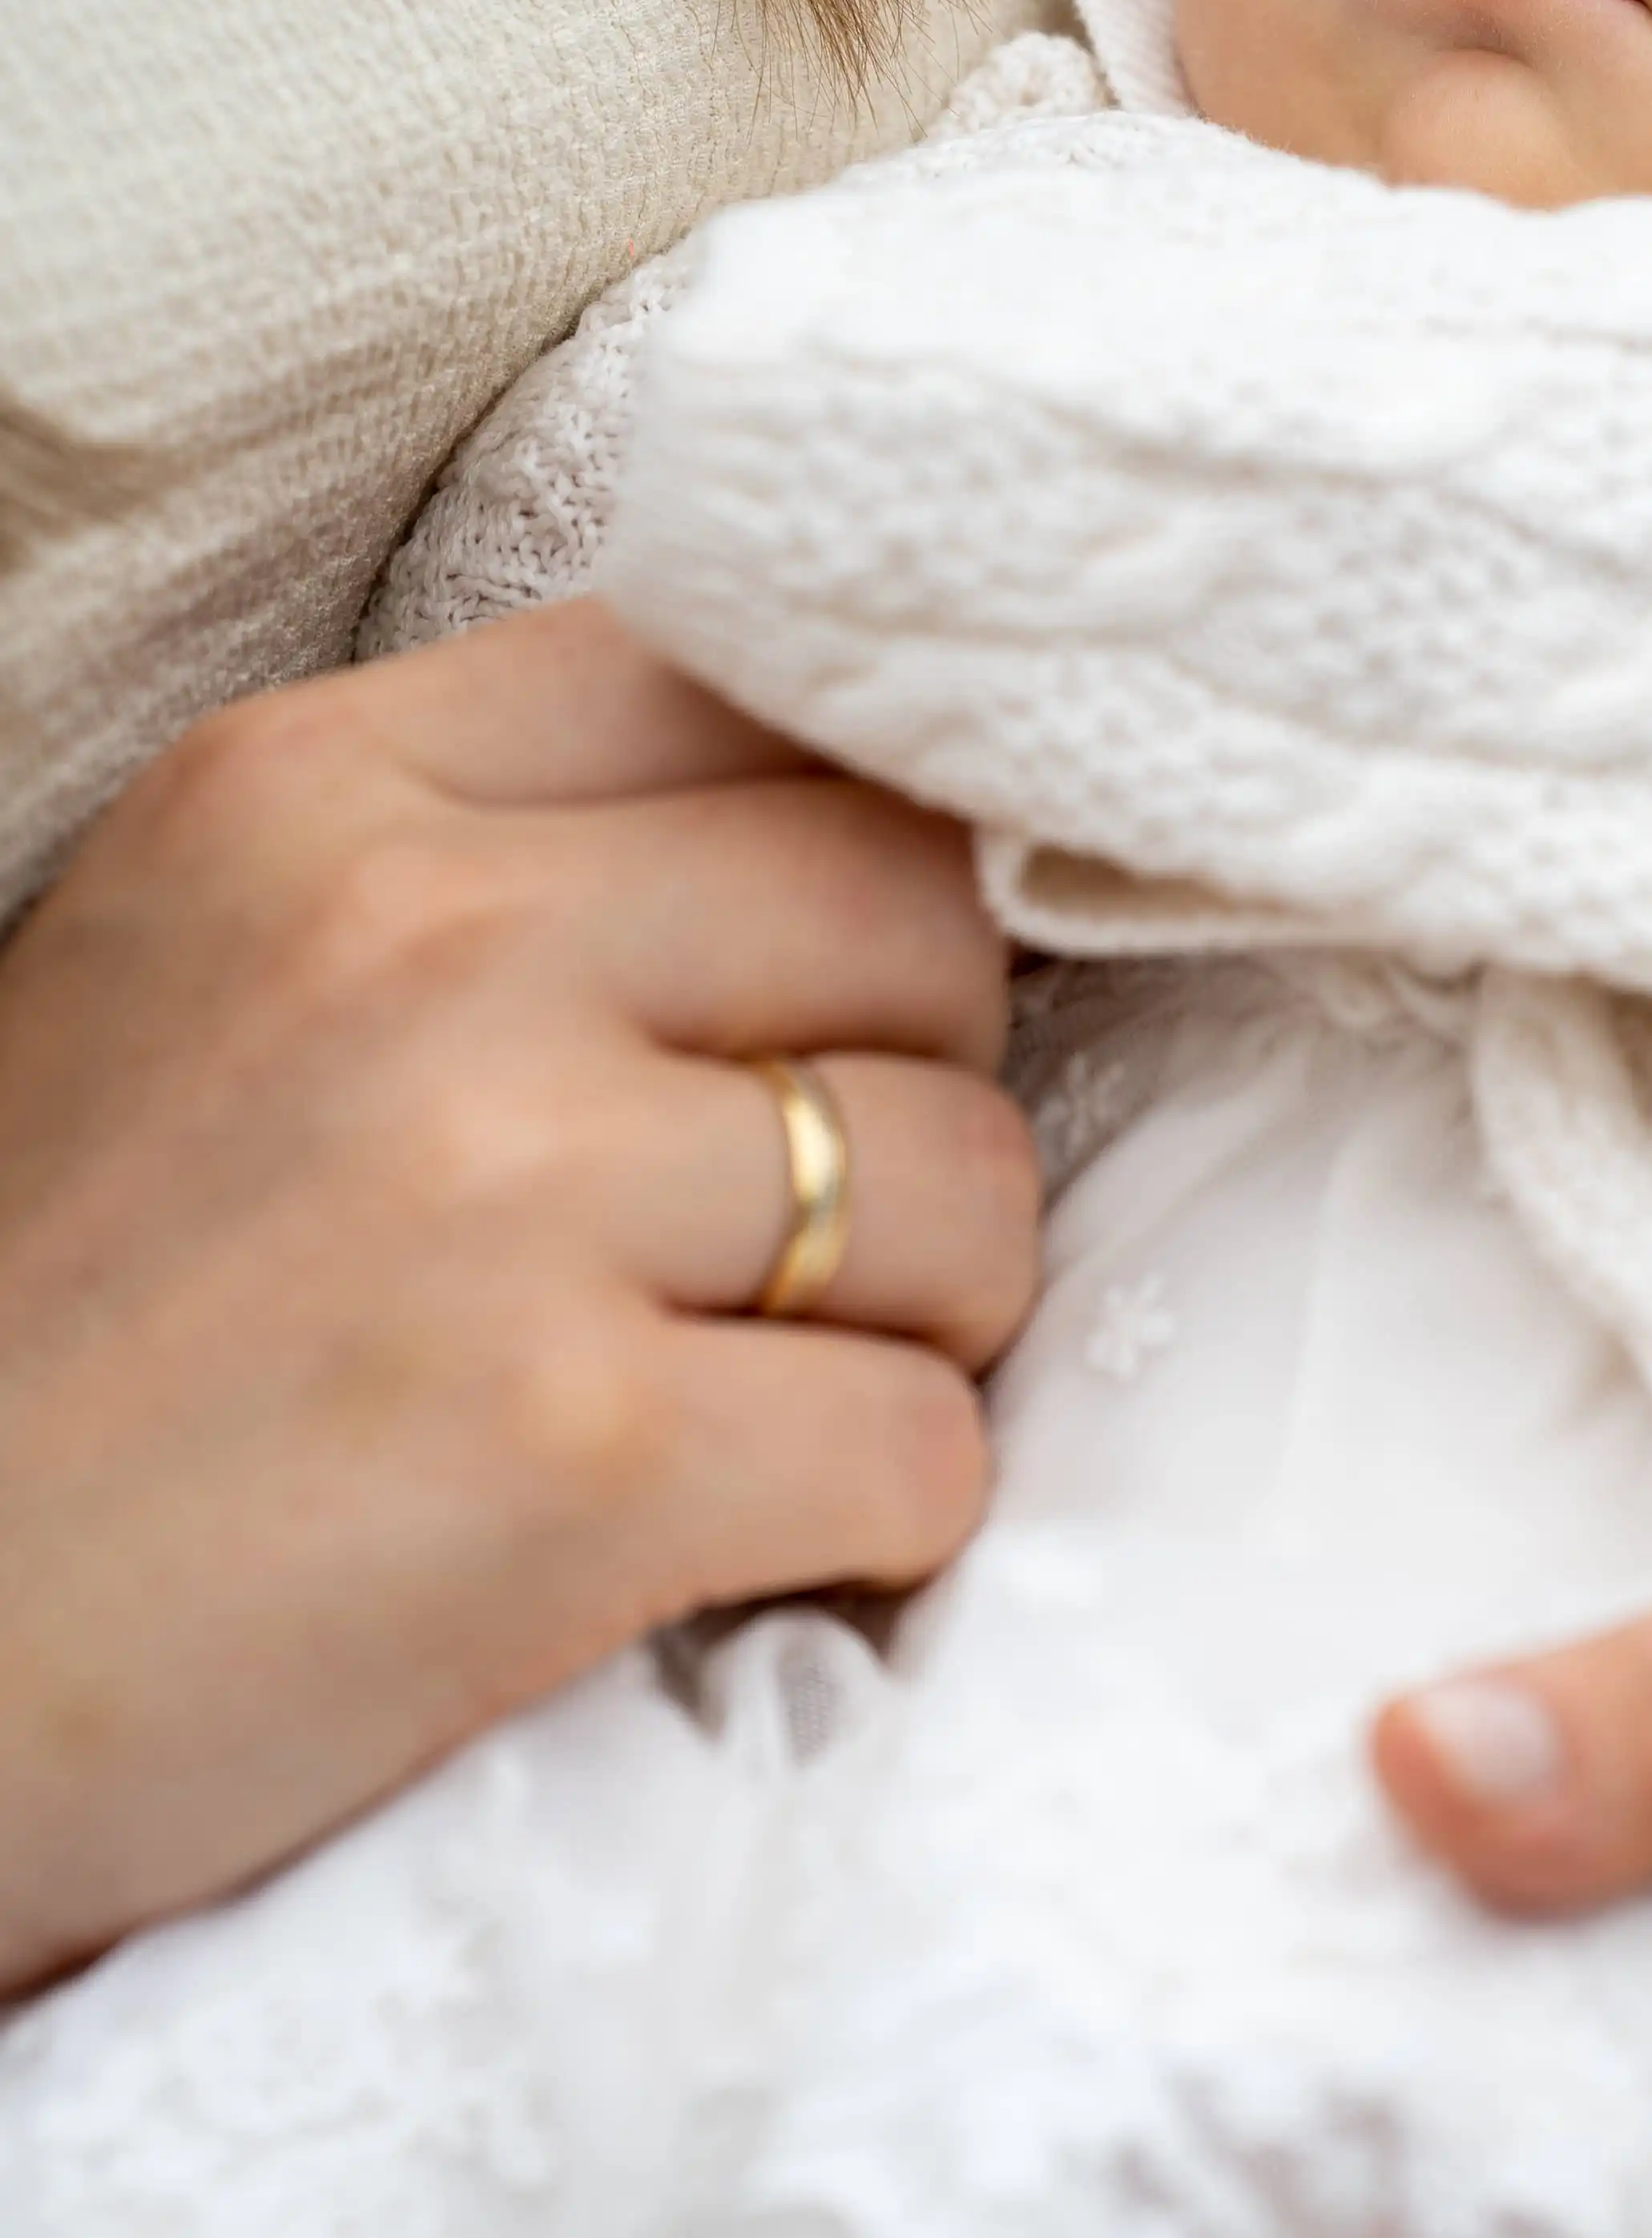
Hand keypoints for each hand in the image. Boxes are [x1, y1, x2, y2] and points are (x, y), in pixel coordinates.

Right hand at [0, 601, 1038, 1987]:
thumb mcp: (206, 968)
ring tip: (747, 1393)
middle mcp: (426, 948)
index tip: (823, 991)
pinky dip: (873, 1524)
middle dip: (910, 1083)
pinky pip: (928, 1446)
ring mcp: (513, 1198)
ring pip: (974, 1187)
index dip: (855, 854)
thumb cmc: (53, 1331)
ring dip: (917, 1320)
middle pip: (920, 918)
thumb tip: (850, 830)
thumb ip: (486, 862)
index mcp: (313, 788)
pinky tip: (727, 1545)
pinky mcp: (585, 1462)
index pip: (763, 692)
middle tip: (791, 1228)